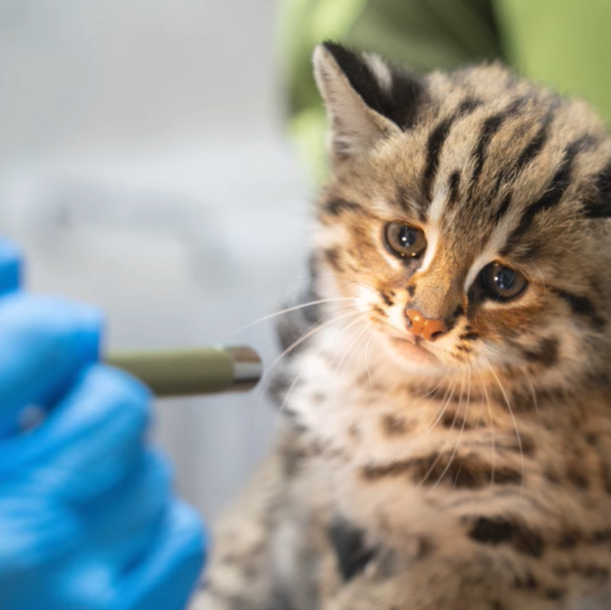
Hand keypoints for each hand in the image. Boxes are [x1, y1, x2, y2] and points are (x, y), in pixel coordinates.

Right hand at [0, 238, 205, 609]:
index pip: (53, 339)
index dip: (60, 333)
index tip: (57, 348)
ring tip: (56, 507)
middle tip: (49, 437)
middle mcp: (8, 522)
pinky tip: (91, 551)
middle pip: (121, 402)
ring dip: (117, 477)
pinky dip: (151, 533)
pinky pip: (182, 535)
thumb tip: (10, 256)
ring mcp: (65, 581)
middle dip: (93, 406)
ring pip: (153, 472)